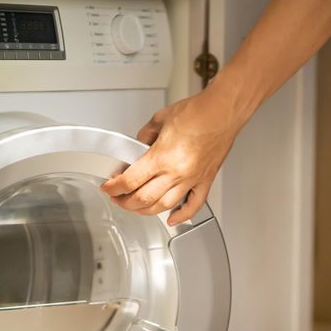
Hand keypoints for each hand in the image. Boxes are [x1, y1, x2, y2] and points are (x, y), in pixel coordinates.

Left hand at [101, 91, 238, 225]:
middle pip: (143, 199)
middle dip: (125, 202)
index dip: (114, 188)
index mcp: (161, 157)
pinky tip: (172, 219)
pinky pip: (193, 205)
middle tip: (118, 198)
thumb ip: (144, 137)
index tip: (109, 188)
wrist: (222, 112)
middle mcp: (176, 172)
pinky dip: (182, 216)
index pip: (129, 181)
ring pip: (164, 206)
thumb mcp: (159, 119)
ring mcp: (191, 179)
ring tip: (137, 207)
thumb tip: (138, 147)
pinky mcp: (205, 180)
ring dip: (146, 211)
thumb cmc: (197, 113)